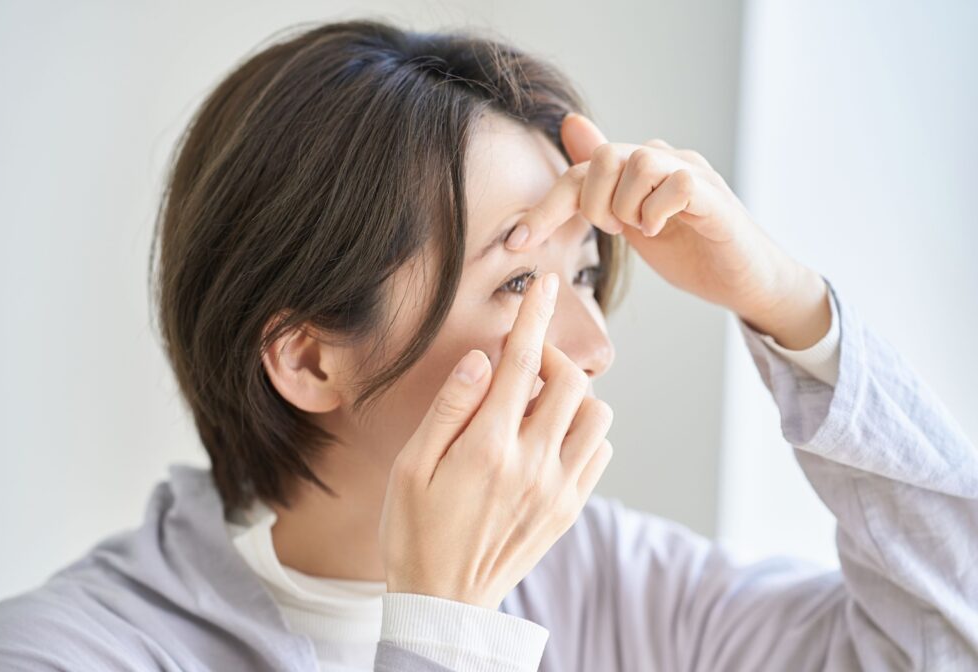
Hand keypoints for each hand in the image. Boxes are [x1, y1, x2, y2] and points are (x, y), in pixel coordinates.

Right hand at [378, 272, 613, 609]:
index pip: (522, 364)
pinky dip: (583, 432)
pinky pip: (598, 452)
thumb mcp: (410, 468)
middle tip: (521, 361)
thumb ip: (449, 409)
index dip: (534, 316)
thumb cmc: (414, 532)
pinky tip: (548, 438)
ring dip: (572, 395)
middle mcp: (533, 465)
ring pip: (597, 415)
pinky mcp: (569, 509)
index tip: (545, 284)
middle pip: (570, 382)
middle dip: (550, 354)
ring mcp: (558, 489)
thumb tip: (481, 359)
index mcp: (488, 449)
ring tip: (536, 403)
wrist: (444, 603)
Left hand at [506, 113, 830, 348]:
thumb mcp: (632, 222)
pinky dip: (659, 210)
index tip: (515, 244)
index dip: (543, 207)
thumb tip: (571, 127)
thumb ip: (601, 184)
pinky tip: (663, 229)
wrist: (744, 282)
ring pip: (639, 162)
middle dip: (594, 204)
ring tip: (642, 229)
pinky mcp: (713, 194)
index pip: (577, 171)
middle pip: (603, 157)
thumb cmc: (690, 253)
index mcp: (637, 169)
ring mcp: (690, 172)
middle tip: (614, 231)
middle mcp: (663, 159)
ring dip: (628, 205)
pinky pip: (676, 182)